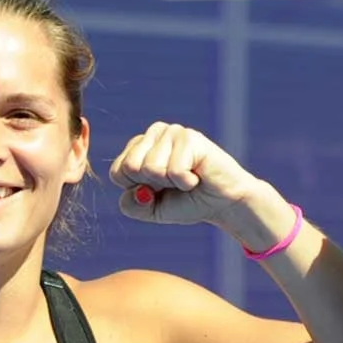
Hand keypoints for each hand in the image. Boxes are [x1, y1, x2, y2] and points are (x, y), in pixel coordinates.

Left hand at [110, 122, 265, 232]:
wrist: (224, 204)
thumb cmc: (188, 202)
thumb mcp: (151, 210)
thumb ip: (131, 205)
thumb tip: (138, 190)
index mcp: (141, 145)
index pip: (118, 170)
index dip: (137, 190)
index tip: (160, 189)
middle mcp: (154, 132)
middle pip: (130, 167)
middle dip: (153, 185)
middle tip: (175, 183)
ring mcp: (172, 132)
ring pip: (150, 168)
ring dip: (172, 184)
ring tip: (188, 178)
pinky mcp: (190, 138)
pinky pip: (173, 170)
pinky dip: (186, 182)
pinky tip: (198, 175)